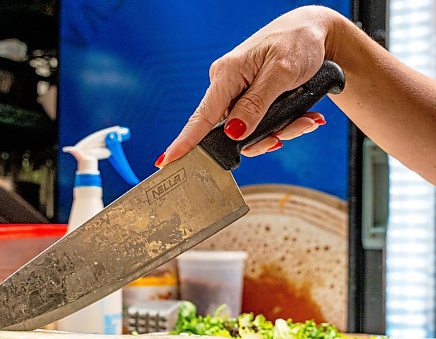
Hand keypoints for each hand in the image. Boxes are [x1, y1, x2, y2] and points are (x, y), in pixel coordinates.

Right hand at [158, 6, 335, 166]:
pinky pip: (262, 126)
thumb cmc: (298, 42)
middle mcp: (229, 87)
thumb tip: (233, 132)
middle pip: (231, 133)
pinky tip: (305, 117)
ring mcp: (240, 95)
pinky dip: (286, 126)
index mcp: (227, 74)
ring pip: (251, 133)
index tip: (167, 161)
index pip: (201, 116)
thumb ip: (256, 104)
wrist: (317, 33)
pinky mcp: (253, 101)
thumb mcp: (281, 73)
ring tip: (305, 120)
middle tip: (282, 138)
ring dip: (281, 131)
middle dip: (261, 139)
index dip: (184, 142)